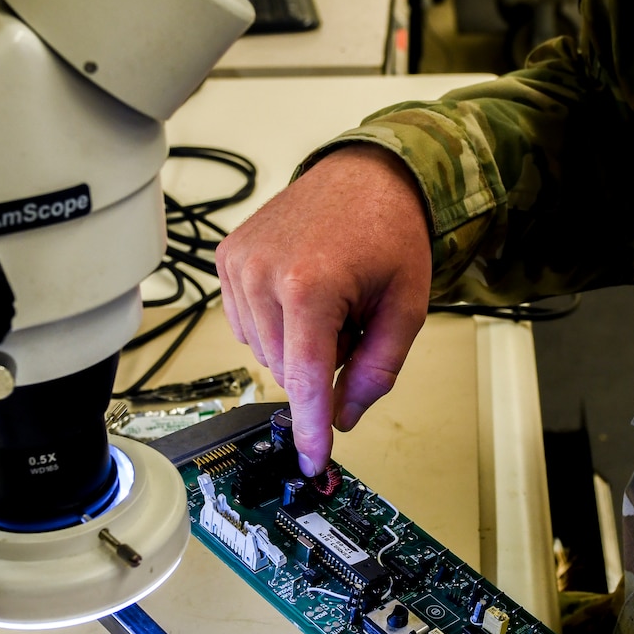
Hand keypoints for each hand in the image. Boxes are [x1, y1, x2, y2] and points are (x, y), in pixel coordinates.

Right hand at [214, 143, 432, 473]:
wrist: (366, 173)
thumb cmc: (389, 230)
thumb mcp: (406, 307)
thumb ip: (378, 370)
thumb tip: (344, 416)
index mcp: (311, 286)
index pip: (304, 379)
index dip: (310, 427)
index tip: (310, 461)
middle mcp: (264, 274)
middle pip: (287, 369)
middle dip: (322, 361)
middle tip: (353, 318)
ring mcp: (239, 264)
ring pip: (264, 350)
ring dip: (298, 342)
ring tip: (329, 297)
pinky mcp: (227, 258)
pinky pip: (247, 323)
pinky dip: (276, 322)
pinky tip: (301, 292)